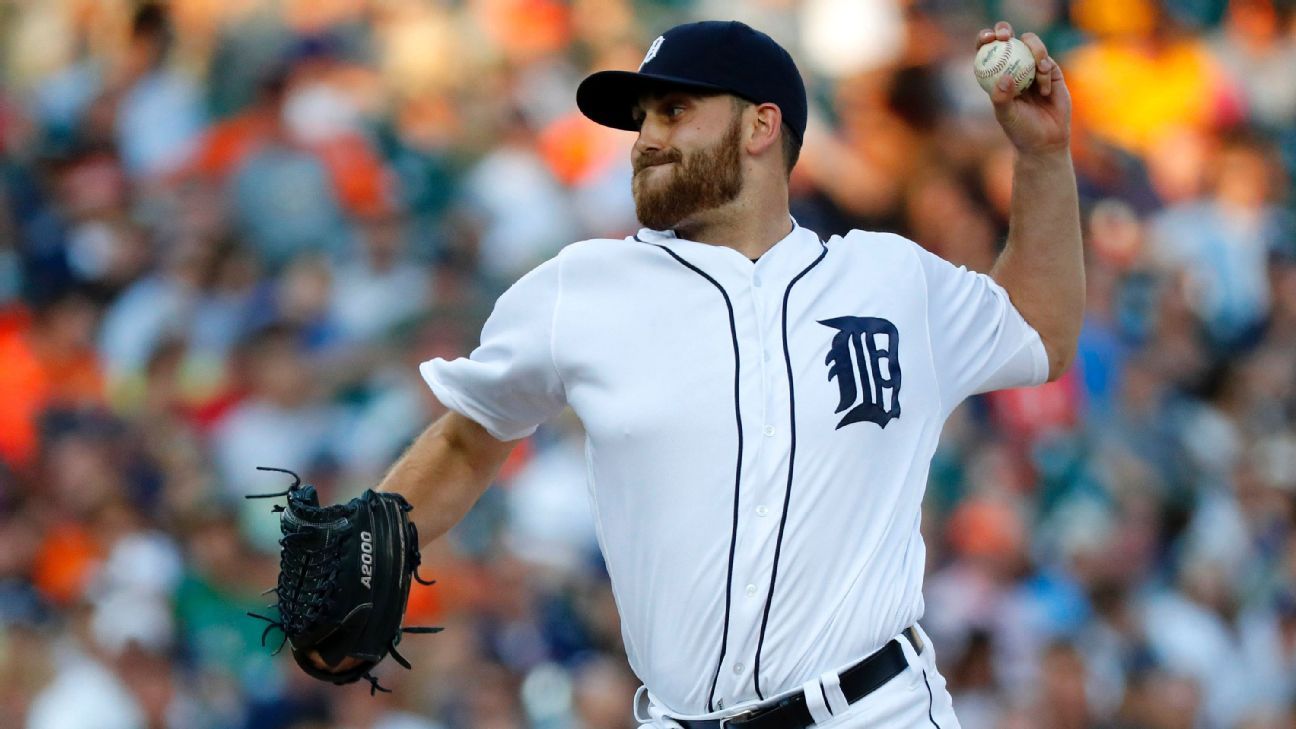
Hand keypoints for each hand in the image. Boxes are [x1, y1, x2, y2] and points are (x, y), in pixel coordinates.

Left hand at [977, 21, 1070, 154]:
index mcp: (996, 75)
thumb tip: (1004, 77)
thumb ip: (1003, 98)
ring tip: (1039, 69)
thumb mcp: (1007, 116)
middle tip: (1005, 36)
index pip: (987, 50)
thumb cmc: (1021, 130)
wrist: (1046, 141)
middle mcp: (1014, 67)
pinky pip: (1048, 62)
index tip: (987, 38)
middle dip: (1005, 30)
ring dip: (1034, 50)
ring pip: (1031, 45)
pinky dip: (1045, 71)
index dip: (985, 38)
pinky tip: (1044, 87)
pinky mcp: (1052, 72)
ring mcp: (1033, 68)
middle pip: (1008, 39)